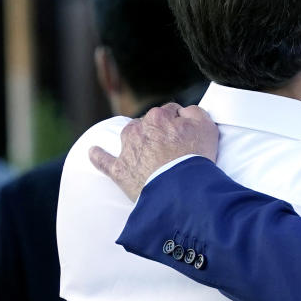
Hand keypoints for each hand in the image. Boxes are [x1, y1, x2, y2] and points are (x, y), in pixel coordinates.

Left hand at [89, 103, 218, 201]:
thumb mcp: (206, 126)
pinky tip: (93, 152)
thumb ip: (194, 112)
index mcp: (159, 116)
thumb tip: (183, 112)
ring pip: (129, 136)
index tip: (186, 134)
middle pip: (149, 123)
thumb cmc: (195, 157)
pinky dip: (98, 156)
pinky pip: (103, 160)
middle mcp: (139, 129)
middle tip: (172, 146)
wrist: (180, 188)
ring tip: (146, 150)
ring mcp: (128, 149)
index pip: (171, 112)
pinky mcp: (120, 170)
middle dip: (159, 130)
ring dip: (136, 139)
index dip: (180, 123)